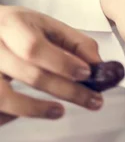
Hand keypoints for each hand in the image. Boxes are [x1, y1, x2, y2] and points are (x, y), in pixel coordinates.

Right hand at [0, 6, 103, 125]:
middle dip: (67, 90)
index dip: (63, 64)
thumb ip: (76, 43)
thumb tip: (98, 66)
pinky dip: (11, 116)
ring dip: (35, 108)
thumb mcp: (46, 25)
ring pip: (4, 96)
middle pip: (30, 74)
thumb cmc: (18, 29)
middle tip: (92, 100)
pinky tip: (32, 111)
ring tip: (59, 111)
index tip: (87, 74)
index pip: (34, 48)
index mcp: (11, 25)